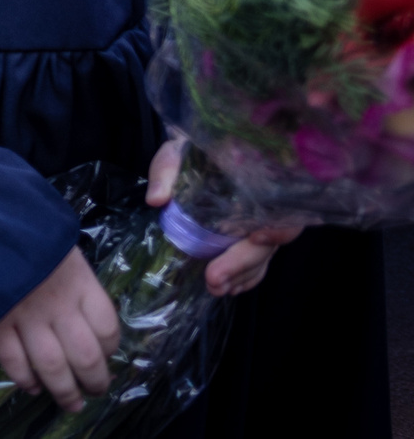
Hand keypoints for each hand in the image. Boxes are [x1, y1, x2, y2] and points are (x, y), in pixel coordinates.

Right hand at [0, 249, 118, 412]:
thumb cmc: (23, 228)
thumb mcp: (60, 246)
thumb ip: (74, 278)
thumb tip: (86, 316)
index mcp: (79, 281)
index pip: (107, 328)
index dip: (111, 348)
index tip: (106, 355)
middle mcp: (57, 304)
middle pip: (85, 356)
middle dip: (94, 381)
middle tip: (95, 390)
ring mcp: (24, 315)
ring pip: (52, 365)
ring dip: (64, 390)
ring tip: (71, 403)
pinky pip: (13, 360)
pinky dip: (23, 378)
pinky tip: (31, 386)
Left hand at [145, 137, 299, 297]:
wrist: (196, 150)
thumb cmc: (190, 150)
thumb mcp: (175, 153)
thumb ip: (166, 172)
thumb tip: (156, 200)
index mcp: (257, 181)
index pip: (283, 209)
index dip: (278, 227)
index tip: (258, 238)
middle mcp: (266, 206)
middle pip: (269, 242)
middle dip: (242, 264)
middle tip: (214, 280)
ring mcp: (261, 224)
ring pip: (263, 257)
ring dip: (242, 276)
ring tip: (216, 289)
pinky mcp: (249, 236)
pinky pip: (256, 261)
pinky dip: (245, 276)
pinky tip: (230, 287)